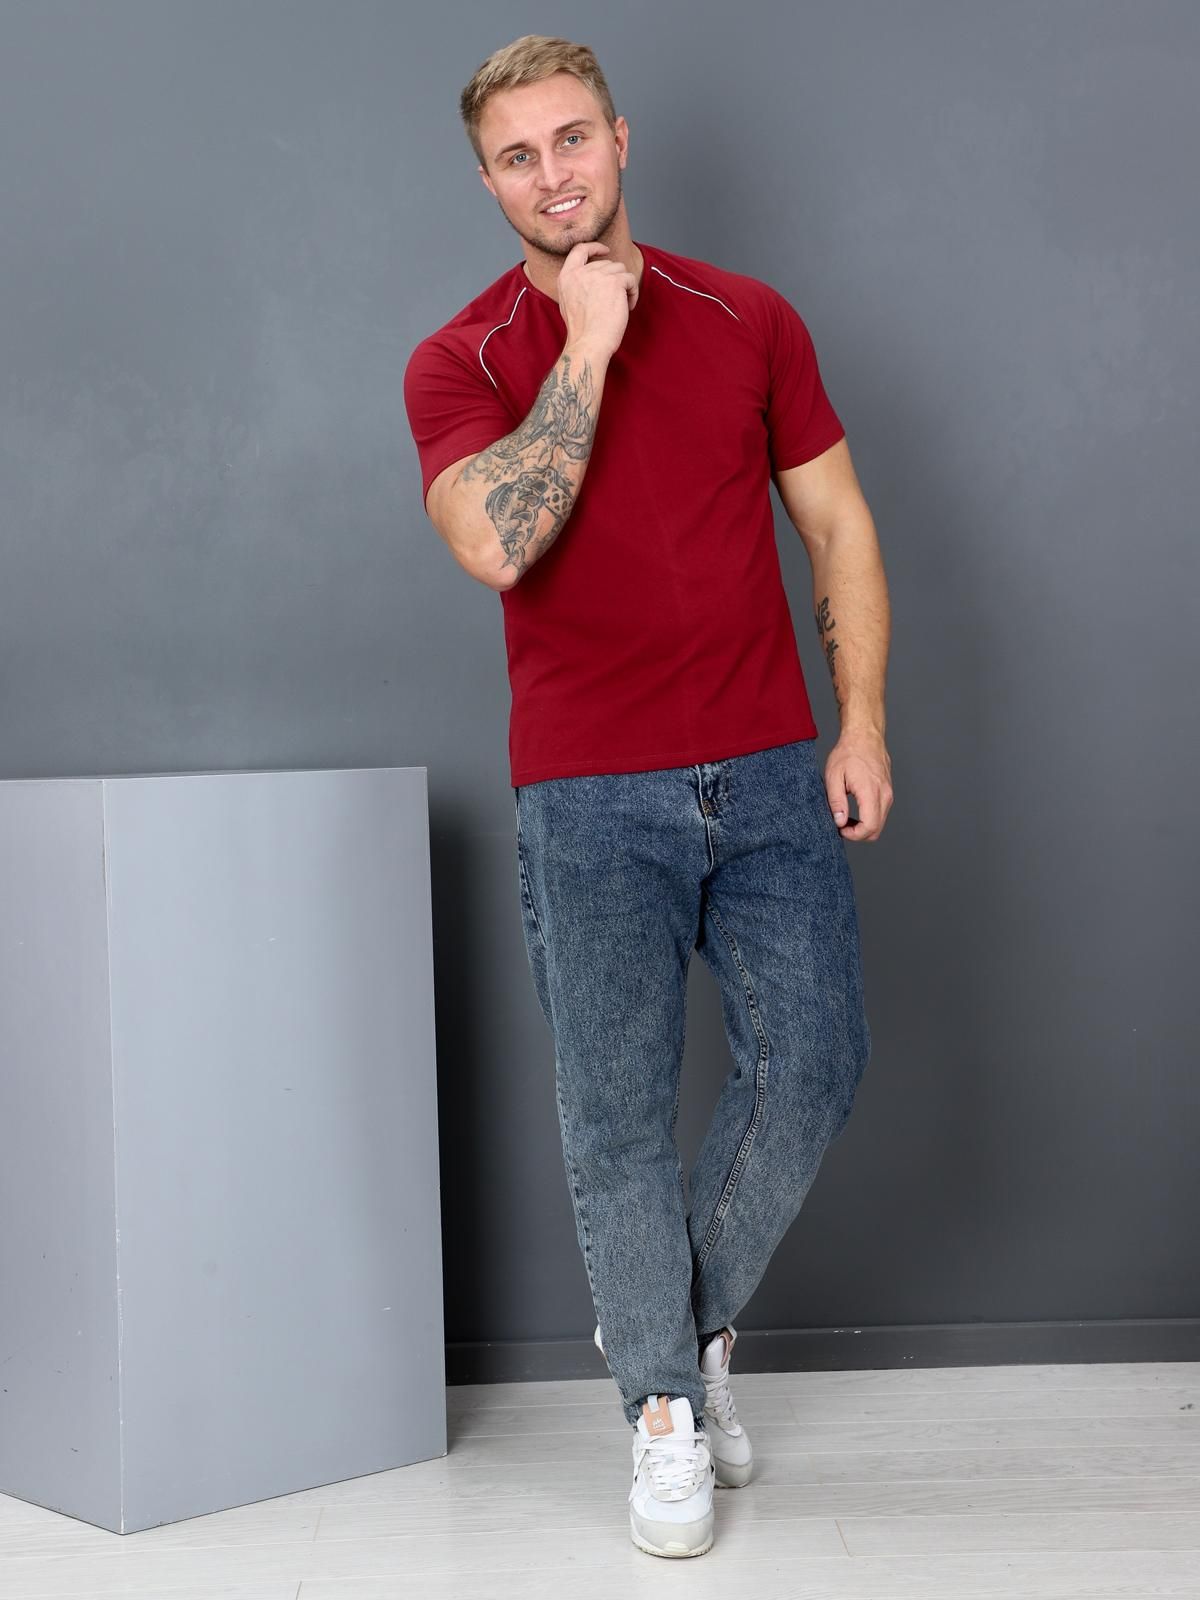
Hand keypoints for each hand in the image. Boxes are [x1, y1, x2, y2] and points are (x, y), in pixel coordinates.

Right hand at [557, 240, 638, 359]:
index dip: (594, 247)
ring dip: (625, 286)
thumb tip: (592, 276)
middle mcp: (581, 272)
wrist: (589, 343)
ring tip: (621, 305)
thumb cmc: (581, 330)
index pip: (579, 250)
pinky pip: (630, 279)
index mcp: (567, 276)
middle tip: (614, 301)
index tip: (605, 251)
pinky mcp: (615, 282)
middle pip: (606, 264)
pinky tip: (628, 307)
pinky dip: (633, 293)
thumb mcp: (567, 302)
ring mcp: (598, 275)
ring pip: (620, 270)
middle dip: (614, 280)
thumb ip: (576, 284)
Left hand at [824, 727, 892, 841]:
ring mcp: (888, 793)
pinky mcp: (888, 791)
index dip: (854, 835)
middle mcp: (884, 794)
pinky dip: (869, 817)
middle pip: (877, 830)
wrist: (865, 735)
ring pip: (880, 823)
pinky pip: (881, 813)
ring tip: (846, 816)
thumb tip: (840, 822)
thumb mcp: (834, 776)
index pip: (869, 827)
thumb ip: (837, 801)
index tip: (840, 829)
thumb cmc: (848, 752)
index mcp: (870, 792)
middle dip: (858, 834)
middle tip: (841, 825)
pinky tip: (855, 809)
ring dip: (864, 826)